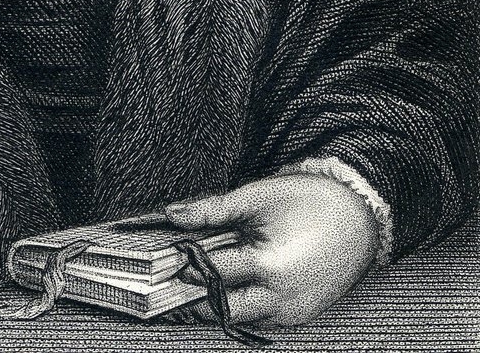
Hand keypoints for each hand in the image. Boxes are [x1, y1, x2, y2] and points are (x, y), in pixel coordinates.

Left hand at [163, 173, 379, 328]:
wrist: (360, 217)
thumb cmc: (309, 200)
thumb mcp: (256, 197)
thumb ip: (212, 210)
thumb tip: (173, 214)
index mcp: (269, 267)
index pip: (210, 275)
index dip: (182, 266)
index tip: (157, 261)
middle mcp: (280, 299)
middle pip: (221, 309)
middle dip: (192, 297)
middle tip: (165, 282)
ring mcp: (291, 313)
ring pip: (239, 319)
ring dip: (215, 304)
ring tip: (190, 285)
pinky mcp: (299, 316)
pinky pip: (260, 320)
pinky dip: (239, 307)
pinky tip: (223, 290)